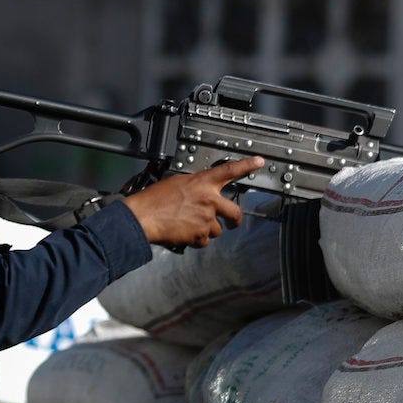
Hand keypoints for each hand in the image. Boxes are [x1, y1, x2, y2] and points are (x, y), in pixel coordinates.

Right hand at [122, 157, 265, 248]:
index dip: (247, 165)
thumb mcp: (176, 183)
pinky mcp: (200, 235)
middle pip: (235, 212)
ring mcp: (206, 219)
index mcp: (202, 183)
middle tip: (232, 222)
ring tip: (189, 226)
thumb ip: (195, 187)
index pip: (229, 170)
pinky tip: (184, 233)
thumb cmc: (154, 200)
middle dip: (234, 220)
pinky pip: (205, 240)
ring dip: (207, 230)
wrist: (143, 217)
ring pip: (217, 229)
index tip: (259, 162)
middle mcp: (209, 200)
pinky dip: (197, 239)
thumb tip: (202, 192)